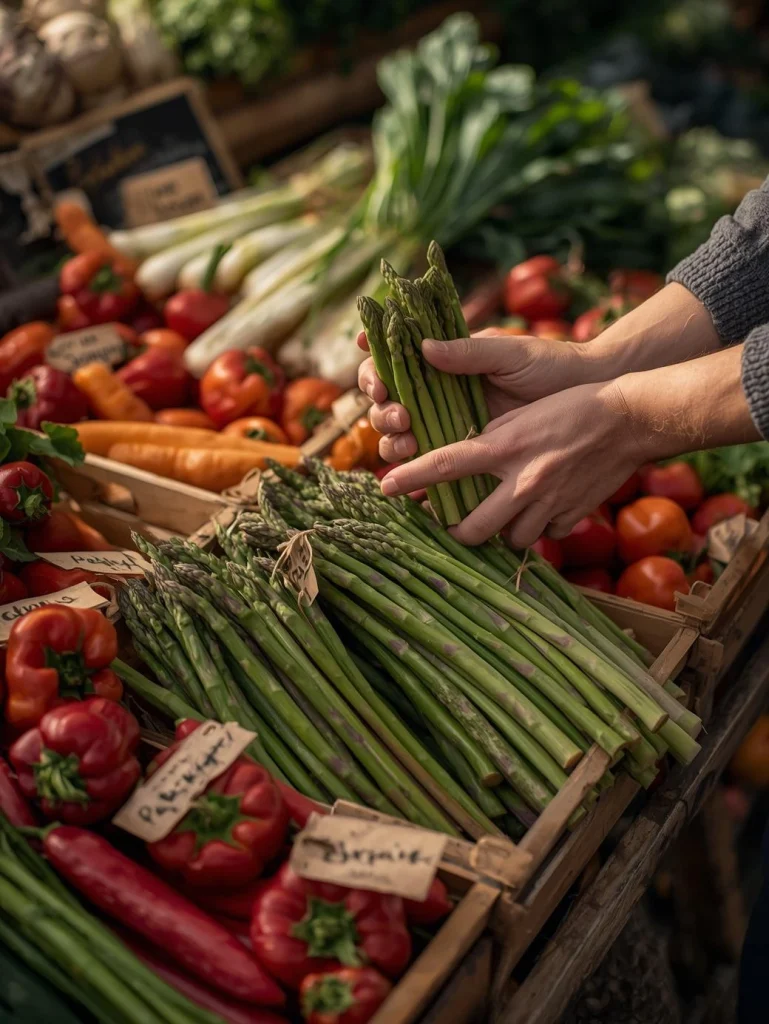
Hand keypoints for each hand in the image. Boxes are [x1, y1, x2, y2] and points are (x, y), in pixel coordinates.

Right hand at [357, 331, 588, 462]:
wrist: (588, 400)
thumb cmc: (551, 366)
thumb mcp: (511, 354)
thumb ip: (469, 351)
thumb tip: (422, 346)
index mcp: (444, 363)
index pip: (392, 364)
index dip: (374, 373)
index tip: (377, 381)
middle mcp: (439, 396)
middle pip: (388, 407)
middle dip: (383, 413)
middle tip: (400, 417)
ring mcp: (449, 427)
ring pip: (402, 439)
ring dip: (394, 443)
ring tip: (408, 445)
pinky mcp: (467, 458)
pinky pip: (434, 471)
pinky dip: (419, 479)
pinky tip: (416, 483)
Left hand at [380, 379, 644, 546]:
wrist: (632, 418)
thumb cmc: (574, 403)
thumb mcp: (523, 409)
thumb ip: (490, 432)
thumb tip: (459, 447)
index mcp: (505, 446)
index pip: (445, 465)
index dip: (411, 478)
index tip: (385, 486)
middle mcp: (523, 480)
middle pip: (473, 528)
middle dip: (457, 530)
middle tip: (453, 520)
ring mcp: (549, 503)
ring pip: (509, 540)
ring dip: (501, 532)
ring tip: (502, 513)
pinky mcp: (572, 515)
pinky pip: (545, 536)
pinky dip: (538, 528)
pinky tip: (539, 511)